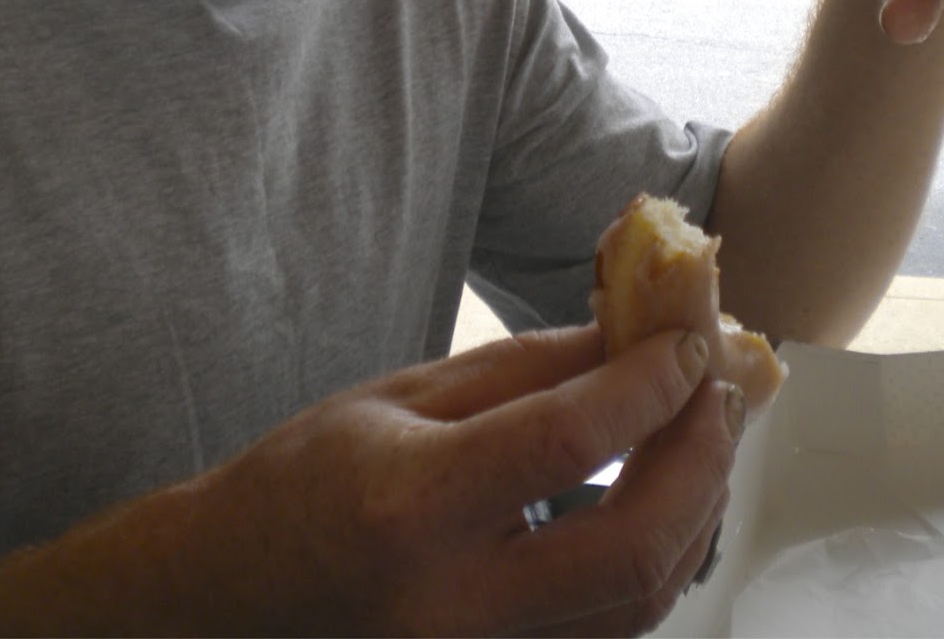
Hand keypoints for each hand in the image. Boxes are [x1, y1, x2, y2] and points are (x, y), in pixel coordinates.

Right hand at [187, 325, 740, 635]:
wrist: (227, 600)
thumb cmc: (301, 481)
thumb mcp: (398, 397)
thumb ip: (520, 371)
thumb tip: (626, 334)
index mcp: (413, 509)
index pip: (566, 442)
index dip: (645, 385)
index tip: (687, 341)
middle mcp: (456, 608)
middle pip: (630, 549)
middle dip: (696, 461)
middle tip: (716, 391)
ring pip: (637, 607)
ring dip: (693, 515)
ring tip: (704, 436)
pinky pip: (610, 634)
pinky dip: (657, 565)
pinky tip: (665, 503)